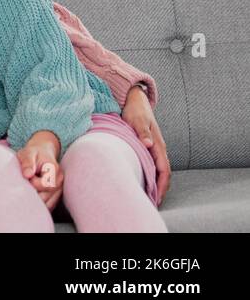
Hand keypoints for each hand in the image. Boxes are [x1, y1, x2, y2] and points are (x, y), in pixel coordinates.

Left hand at [18, 130, 62, 209]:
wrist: (42, 152)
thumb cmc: (33, 153)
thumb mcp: (28, 153)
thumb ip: (27, 162)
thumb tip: (27, 175)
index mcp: (55, 171)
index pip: (45, 185)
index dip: (33, 183)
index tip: (27, 175)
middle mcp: (60, 182)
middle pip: (46, 197)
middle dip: (33, 193)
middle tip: (26, 183)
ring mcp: (59, 190)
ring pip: (47, 204)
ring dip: (36, 200)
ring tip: (29, 188)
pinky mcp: (56, 196)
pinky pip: (48, 205)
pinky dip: (39, 204)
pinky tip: (32, 195)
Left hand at [123, 85, 170, 204]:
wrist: (135, 98)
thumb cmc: (135, 109)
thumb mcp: (136, 119)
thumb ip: (142, 132)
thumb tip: (148, 143)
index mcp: (158, 144)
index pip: (164, 169)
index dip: (162, 184)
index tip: (157, 196)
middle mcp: (158, 147)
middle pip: (164, 172)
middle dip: (161, 187)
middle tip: (153, 201)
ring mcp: (154, 146)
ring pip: (159, 168)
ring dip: (156, 181)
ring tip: (150, 194)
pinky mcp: (148, 145)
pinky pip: (153, 163)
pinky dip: (151, 173)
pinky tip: (144, 178)